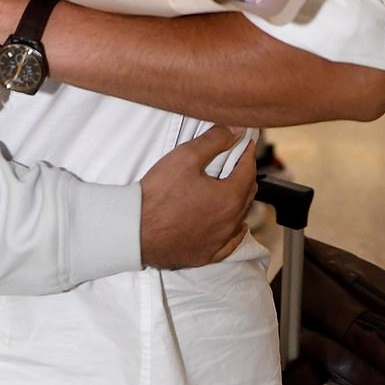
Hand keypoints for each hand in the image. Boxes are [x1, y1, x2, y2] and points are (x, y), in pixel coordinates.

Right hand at [139, 127, 255, 268]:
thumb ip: (214, 141)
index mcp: (229, 197)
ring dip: (240, 200)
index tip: (246, 143)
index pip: (248, 170)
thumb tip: (236, 130)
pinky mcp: (207, 254)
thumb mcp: (185, 157)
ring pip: (241, 217)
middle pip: (247, 194)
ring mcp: (219, 241)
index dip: (248, 153)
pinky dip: (236, 230)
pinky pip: (231, 243)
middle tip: (238, 161)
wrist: (136, 229)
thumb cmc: (158, 194)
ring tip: (234, 186)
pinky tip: (238, 226)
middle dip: (245, 174)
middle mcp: (230, 222)